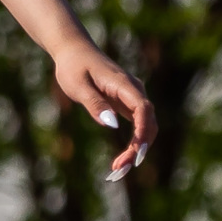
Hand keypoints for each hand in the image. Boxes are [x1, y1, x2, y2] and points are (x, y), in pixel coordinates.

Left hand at [53, 40, 155, 181]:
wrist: (74, 51)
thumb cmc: (73, 67)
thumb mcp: (78, 86)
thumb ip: (95, 104)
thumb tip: (113, 124)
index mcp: (124, 84)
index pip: (143, 109)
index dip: (142, 132)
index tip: (136, 152)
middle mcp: (135, 91)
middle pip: (148, 122)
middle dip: (139, 148)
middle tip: (120, 169)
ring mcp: (133, 98)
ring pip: (145, 127)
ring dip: (137, 149)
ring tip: (119, 169)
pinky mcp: (128, 104)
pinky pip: (137, 126)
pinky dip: (133, 143)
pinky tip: (123, 159)